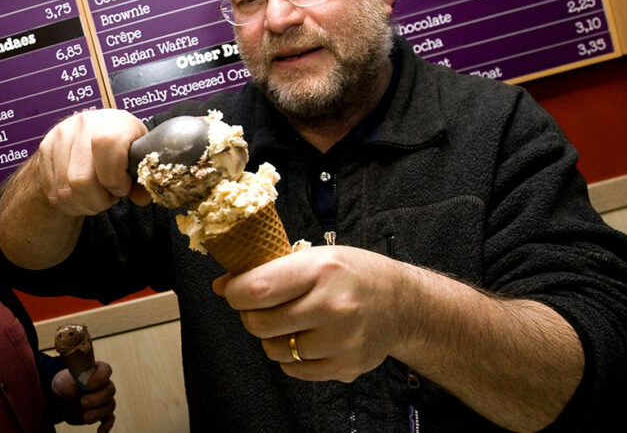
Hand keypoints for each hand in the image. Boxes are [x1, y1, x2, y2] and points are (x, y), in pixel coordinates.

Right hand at [34, 109, 149, 216]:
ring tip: (96, 197)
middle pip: (81, 178)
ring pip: (65, 190)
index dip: (114, 177)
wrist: (92, 133)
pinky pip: (53, 191)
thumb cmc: (122, 147)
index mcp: (115, 121)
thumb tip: (141, 198)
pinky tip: (81, 196)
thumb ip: (141, 180)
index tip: (122, 188)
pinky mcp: (45, 148)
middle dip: (98, 200)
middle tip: (108, 197)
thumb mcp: (139, 158)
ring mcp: (61, 134)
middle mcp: (85, 123)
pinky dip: (69, 203)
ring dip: (83, 204)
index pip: (107, 144)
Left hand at [52, 361, 115, 431]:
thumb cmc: (65, 385)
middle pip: (110, 390)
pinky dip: (106, 426)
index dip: (100, 378)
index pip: (105, 370)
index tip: (87, 385)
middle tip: (83, 402)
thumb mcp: (63, 383)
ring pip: (110, 405)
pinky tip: (100, 432)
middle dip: (98, 398)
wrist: (62, 398)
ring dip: (99, 413)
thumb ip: (70, 386)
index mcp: (96, 371)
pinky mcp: (102, 413)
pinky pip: (109, 419)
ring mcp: (105, 399)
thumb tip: (74, 390)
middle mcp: (104, 384)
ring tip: (85, 417)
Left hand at [212, 245, 412, 381]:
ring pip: (273, 350)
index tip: (236, 291)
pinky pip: (294, 369)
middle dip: (253, 316)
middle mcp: (332, 306)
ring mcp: (340, 340)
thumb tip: (222, 286)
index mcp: (320, 269)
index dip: (235, 293)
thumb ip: (269, 270)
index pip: (256, 289)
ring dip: (273, 338)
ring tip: (293, 322)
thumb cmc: (354, 274)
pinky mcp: (345, 366)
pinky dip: (293, 357)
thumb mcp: (315, 257)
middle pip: (259, 324)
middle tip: (266, 308)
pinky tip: (310, 338)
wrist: (404, 305)